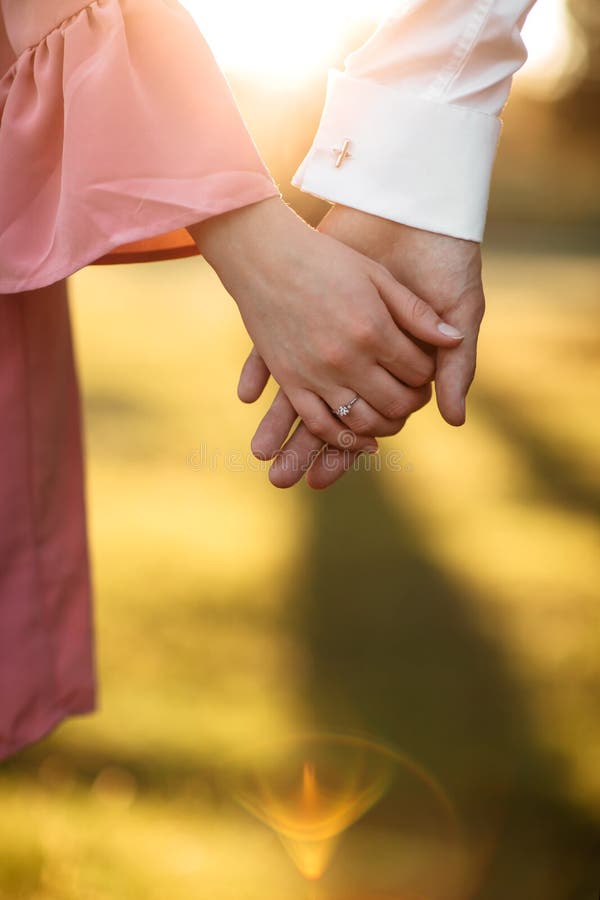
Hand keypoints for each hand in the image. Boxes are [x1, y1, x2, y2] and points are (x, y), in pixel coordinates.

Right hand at [189, 198, 463, 459]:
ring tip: (390, 413)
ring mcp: (316, 375)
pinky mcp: (291, 383)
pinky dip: (344, 438)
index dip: (428, 373)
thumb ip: (416, 312)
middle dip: (412, 402)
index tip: (424, 368)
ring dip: (384, 425)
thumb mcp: (377, 276)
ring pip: (363, 422)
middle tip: (413, 395)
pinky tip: (359, 436)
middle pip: (396, 402)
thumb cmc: (325, 259)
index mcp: (373, 329)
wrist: (264, 259)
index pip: (419, 371)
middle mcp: (347, 359)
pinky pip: (322, 424)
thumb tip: (455, 339)